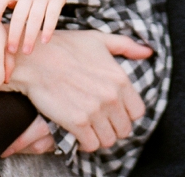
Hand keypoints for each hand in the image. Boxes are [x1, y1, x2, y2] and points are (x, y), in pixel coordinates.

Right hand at [2, 30, 150, 151]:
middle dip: (113, 127)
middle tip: (100, 121)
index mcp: (120, 79)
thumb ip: (126, 46)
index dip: (126, 114)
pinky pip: (91, 145)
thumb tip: (148, 52)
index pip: (137, 112)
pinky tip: (79, 133)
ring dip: (100, 137)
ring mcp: (95, 110)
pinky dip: (86, 143)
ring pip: (109, 140)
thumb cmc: (65, 47)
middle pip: (124, 129)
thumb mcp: (99, 40)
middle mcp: (111, 97)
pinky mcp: (77, 122)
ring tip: (91, 128)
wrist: (35, 58)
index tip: (115, 112)